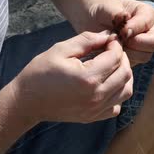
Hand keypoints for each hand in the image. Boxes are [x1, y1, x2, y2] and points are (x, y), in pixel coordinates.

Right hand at [14, 30, 132, 123]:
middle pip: (125, 74)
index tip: (109, 39)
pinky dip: (116, 94)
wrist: (27, 102)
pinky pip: (116, 106)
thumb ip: (87, 40)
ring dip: (123, 76)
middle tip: (111, 50)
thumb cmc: (40, 72)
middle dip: (122, 58)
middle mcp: (96, 96)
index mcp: (88, 78)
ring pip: (126, 91)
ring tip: (110, 66)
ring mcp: (96, 110)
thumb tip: (108, 35)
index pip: (116, 57)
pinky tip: (105, 84)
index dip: (115, 44)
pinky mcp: (93, 117)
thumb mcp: (61, 50)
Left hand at [89, 0, 153, 66]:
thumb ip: (117, 13)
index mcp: (148, 14)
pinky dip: (120, 60)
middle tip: (118, 39)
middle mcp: (150, 32)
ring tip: (112, 44)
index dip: (135, 28)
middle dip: (134, 43)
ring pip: (144, 56)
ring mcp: (144, 48)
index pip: (149, 22)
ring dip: (126, 52)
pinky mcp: (136, 60)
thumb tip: (126, 21)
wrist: (94, 23)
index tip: (121, 30)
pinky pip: (133, 64)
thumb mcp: (108, 7)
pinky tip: (111, 52)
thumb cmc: (104, 12)